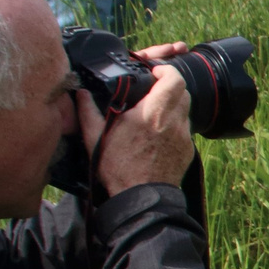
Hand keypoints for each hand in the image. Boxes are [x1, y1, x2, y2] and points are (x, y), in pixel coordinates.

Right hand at [83, 69, 194, 196]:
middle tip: (154, 90)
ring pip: (185, 109)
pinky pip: (185, 129)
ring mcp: (183, 137)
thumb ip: (88, 112)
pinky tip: (159, 134)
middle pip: (183, 91)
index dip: (167, 71)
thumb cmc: (117, 169)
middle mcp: (172, 122)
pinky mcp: (187, 150)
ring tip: (155, 112)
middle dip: (170, 86)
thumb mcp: (96, 139)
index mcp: (152, 114)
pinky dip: (175, 125)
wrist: (139, 198)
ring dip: (173, 105)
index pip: (174, 79)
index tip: (155, 73)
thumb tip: (81, 94)